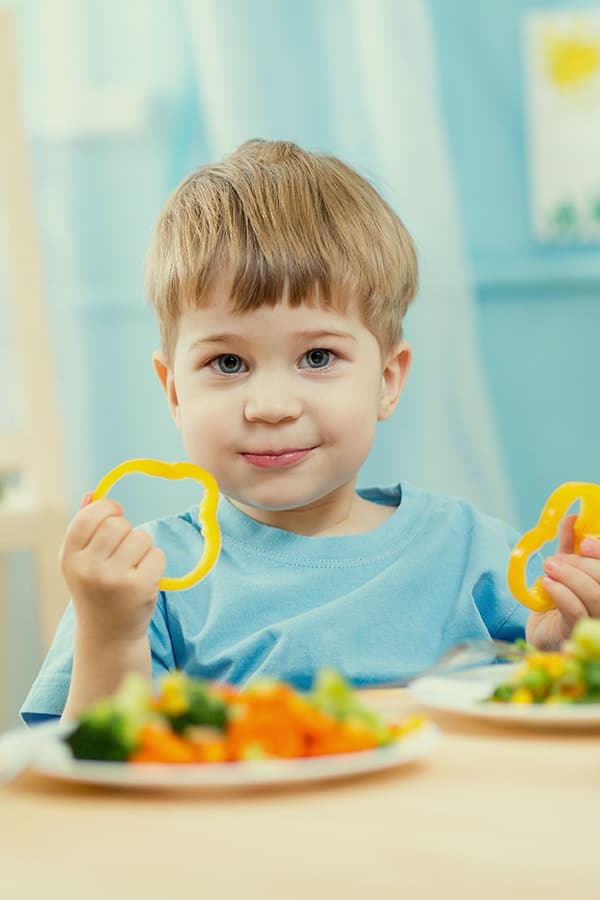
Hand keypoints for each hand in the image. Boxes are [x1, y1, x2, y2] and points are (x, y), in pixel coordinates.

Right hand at [59, 494, 165, 643]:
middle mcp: (88, 568)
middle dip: (126, 530)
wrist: (108, 634)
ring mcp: (114, 579)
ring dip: (143, 547)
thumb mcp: (81, 561)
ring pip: (141, 537)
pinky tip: (143, 579)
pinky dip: (155, 563)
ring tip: (132, 567)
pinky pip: (157, 555)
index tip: (115, 513)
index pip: (88, 516)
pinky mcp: (139, 588)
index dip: (106, 508)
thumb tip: (92, 494)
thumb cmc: (96, 590)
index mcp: (70, 557)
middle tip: (124, 550)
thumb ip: (84, 527)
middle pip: (118, 524)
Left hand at [526, 514, 599, 649]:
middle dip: (582, 564)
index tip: (584, 542)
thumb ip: (570, 545)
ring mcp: (598, 621)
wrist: (543, 630)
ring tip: (549, 568)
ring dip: (569, 576)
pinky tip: (547, 583)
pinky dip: (560, 592)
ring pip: (595, 594)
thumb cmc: (559, 599)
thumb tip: (572, 519)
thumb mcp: (566, 567)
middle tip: (556, 560)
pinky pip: (575, 610)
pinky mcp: (580, 632)